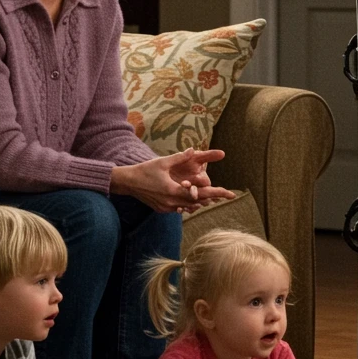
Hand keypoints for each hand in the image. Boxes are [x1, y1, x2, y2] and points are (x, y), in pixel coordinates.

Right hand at [111, 149, 234, 212]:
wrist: (127, 182)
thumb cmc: (145, 170)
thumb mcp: (163, 162)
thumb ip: (179, 157)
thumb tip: (193, 149)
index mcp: (173, 190)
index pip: (199, 194)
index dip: (216, 193)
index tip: (229, 193)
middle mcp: (171, 202)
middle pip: (197, 202)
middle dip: (213, 198)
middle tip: (228, 195)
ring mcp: (166, 208)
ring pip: (189, 207)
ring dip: (201, 202)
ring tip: (215, 199)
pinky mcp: (162, 209)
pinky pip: (179, 208)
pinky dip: (188, 204)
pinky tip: (195, 202)